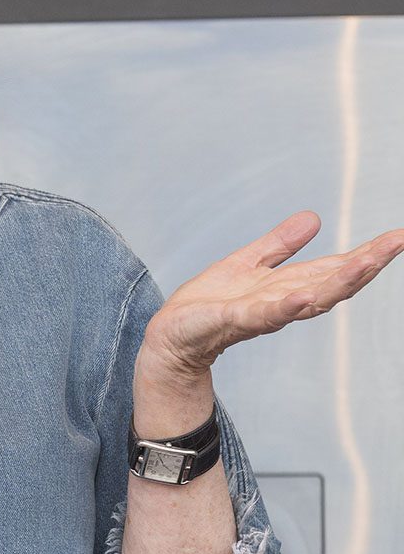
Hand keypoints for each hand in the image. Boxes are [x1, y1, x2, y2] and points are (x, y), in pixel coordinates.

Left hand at [142, 210, 403, 378]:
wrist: (171, 335)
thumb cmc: (207, 304)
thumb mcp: (246, 263)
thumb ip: (279, 244)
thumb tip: (313, 218)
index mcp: (288, 286)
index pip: (335, 268)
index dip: (367, 253)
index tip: (399, 236)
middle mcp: (283, 302)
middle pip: (333, 283)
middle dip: (366, 264)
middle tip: (397, 243)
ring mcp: (262, 313)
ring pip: (309, 299)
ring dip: (338, 282)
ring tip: (365, 263)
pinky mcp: (233, 321)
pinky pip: (265, 315)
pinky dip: (286, 307)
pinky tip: (304, 297)